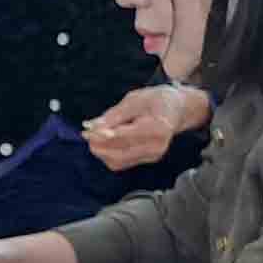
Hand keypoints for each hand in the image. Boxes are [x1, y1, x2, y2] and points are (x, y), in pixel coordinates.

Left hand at [83, 85, 204, 171]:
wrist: (177, 110)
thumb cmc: (155, 100)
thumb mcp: (134, 100)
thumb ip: (113, 115)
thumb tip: (90, 126)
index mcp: (157, 128)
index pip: (124, 137)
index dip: (101, 136)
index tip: (85, 131)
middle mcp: (157, 146)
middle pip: (119, 153)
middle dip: (98, 145)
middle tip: (86, 133)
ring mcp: (153, 155)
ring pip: (117, 161)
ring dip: (101, 151)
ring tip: (94, 136)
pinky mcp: (148, 159)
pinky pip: (121, 163)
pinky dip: (108, 154)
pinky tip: (105, 142)